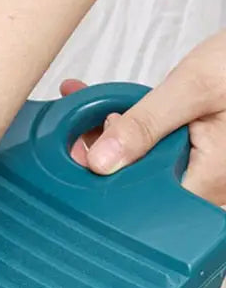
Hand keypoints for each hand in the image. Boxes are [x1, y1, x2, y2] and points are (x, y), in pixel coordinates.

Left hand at [60, 30, 225, 205]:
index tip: (79, 153)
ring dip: (114, 140)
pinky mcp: (195, 161)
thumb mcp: (193, 88)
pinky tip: (112, 110)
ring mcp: (201, 175)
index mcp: (208, 182)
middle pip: (136, 184)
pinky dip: (133, 132)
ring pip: (142, 167)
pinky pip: (154, 152)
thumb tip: (100, 163)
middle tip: (81, 126)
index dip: (104, 179)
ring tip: (94, 112)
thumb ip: (145, 125)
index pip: (139, 200)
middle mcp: (206, 188)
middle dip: (103, 154)